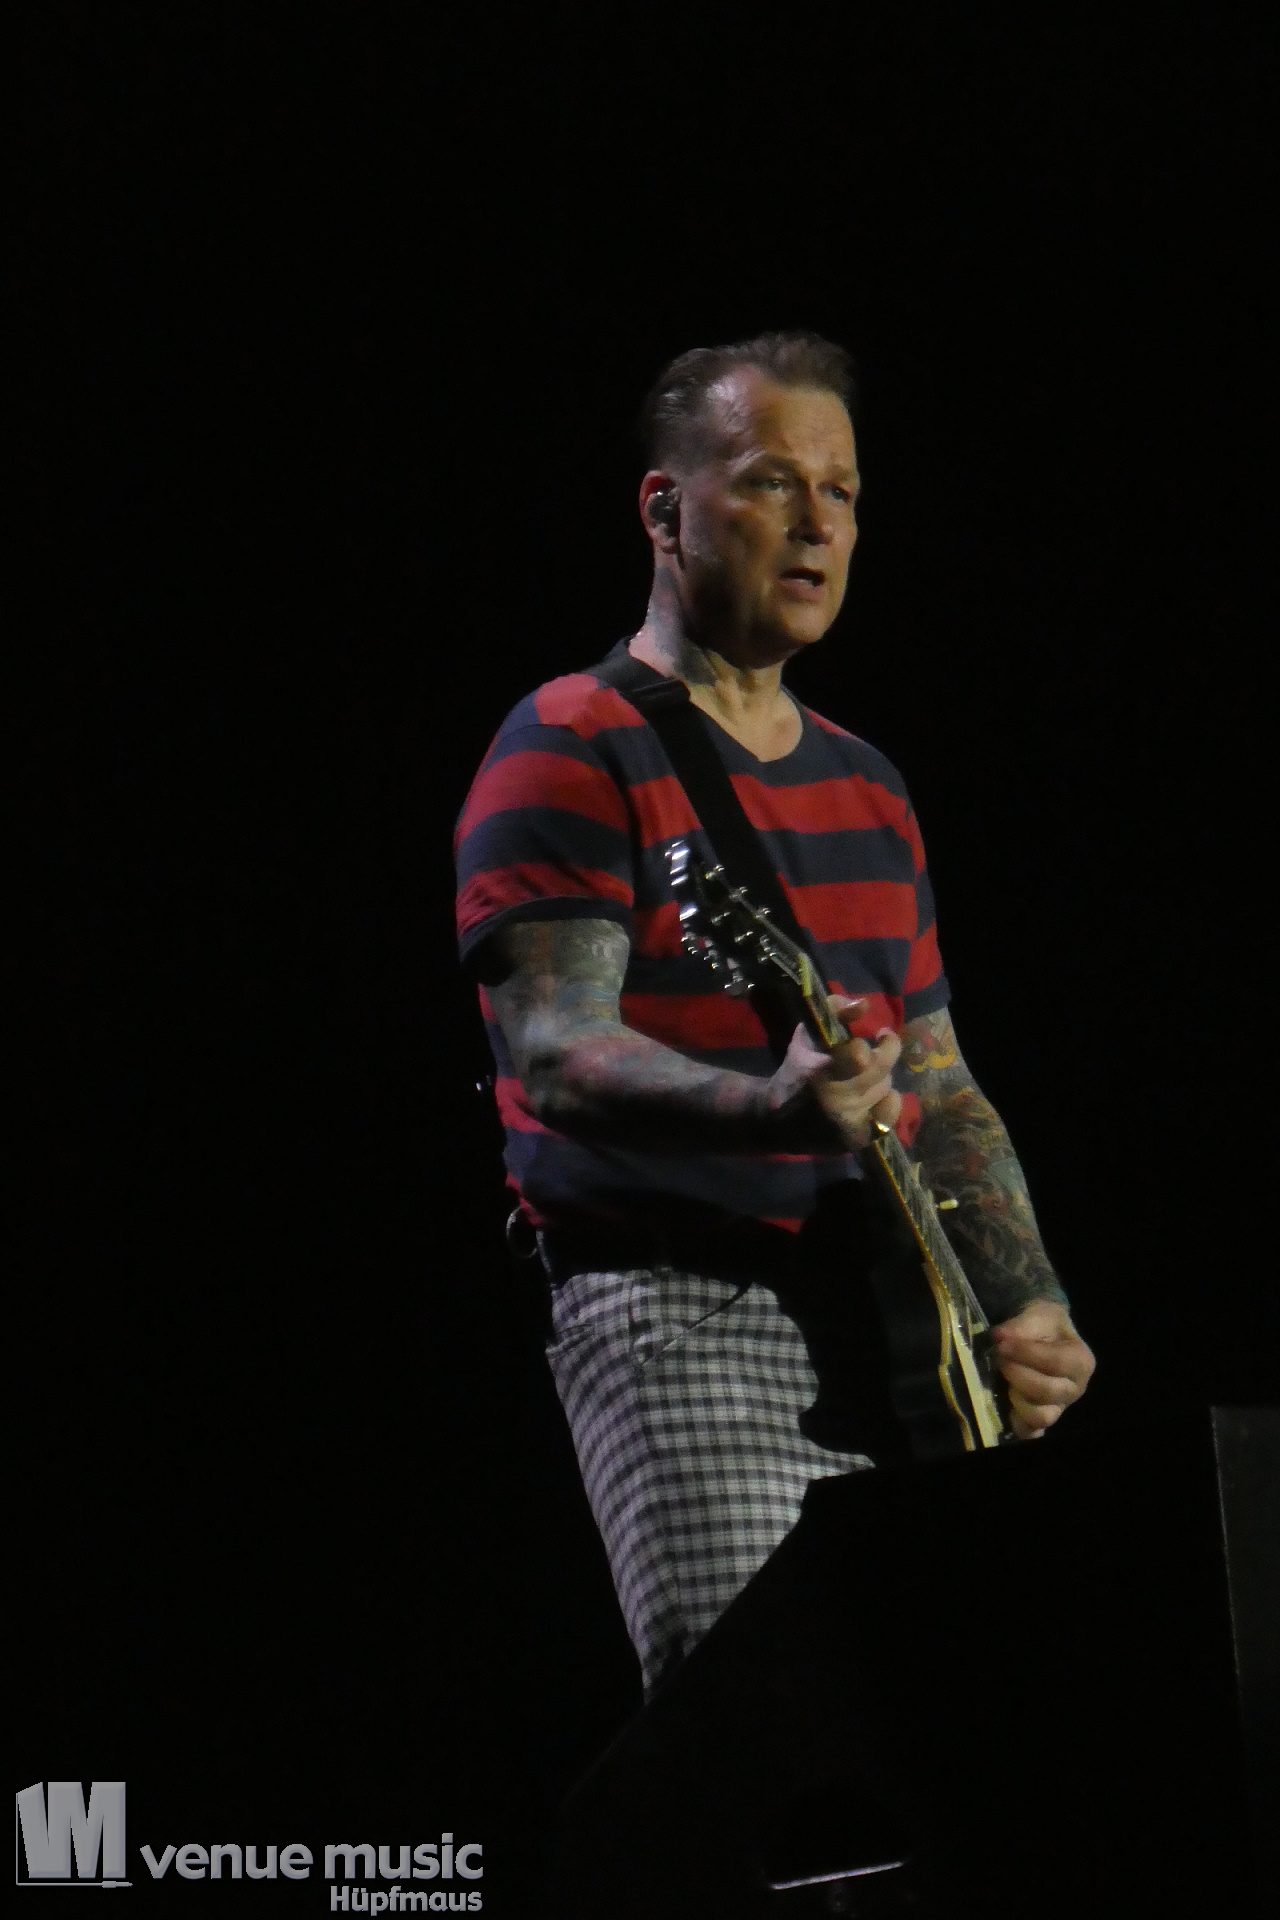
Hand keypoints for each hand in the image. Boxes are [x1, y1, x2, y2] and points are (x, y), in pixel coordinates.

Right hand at [767, 996, 901, 1148]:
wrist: (775, 1121)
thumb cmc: (793, 1073)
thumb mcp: (806, 1037)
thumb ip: (834, 1012)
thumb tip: (864, 1004)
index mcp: (820, 1072)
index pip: (858, 1053)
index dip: (870, 1043)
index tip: (874, 1035)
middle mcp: (837, 1099)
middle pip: (881, 1070)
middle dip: (885, 1053)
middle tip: (882, 1045)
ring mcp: (849, 1121)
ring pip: (887, 1089)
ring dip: (882, 1077)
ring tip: (870, 1074)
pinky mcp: (857, 1138)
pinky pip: (889, 1115)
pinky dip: (888, 1101)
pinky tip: (877, 1095)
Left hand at [990, 1300, 1095, 1439]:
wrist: (1042, 1334)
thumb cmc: (1043, 1325)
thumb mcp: (1037, 1316)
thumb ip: (1020, 1326)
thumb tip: (1000, 1336)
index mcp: (1081, 1361)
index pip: (1055, 1363)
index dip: (1025, 1353)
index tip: (1001, 1343)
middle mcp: (1075, 1389)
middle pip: (1047, 1391)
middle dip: (1017, 1374)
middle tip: (1000, 1360)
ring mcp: (1059, 1407)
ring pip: (1041, 1417)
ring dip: (1017, 1399)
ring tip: (1005, 1381)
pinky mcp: (1042, 1420)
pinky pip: (1030, 1432)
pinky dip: (1016, 1423)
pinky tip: (1006, 1404)